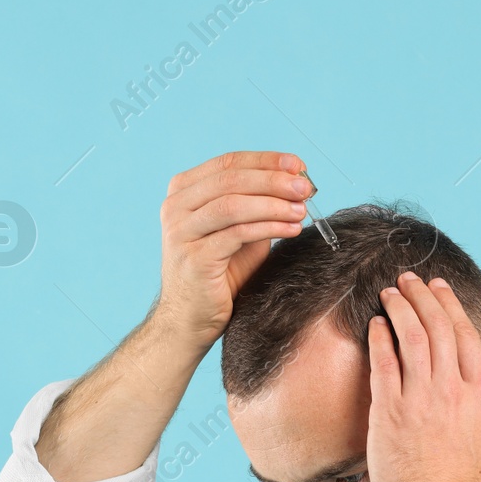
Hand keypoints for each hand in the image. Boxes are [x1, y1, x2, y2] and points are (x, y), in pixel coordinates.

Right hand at [154, 151, 312, 344]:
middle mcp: (175, 207)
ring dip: (273, 204)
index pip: (228, 163)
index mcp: (183, 192)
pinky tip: (291, 229)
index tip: (299, 165)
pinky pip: (237, 234)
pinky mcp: (193, 258)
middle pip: (231, 179)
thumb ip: (258, 206)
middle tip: (305, 187)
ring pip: (232, 204)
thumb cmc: (219, 275)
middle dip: (273, 180)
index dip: (266, 161)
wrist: (191, 320)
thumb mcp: (240, 232)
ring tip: (301, 209)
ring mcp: (180, 232)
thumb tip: (296, 181)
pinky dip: (268, 227)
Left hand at [366, 272, 480, 481]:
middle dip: (422, 296)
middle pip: (437, 328)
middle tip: (410, 279)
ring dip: (399, 308)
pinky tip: (375, 324)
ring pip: (410, 338)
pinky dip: (380, 339)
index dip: (449, 306)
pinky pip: (383, 365)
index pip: (465, 335)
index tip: (438, 289)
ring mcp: (419, 399)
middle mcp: (452, 389)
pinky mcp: (389, 414)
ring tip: (390, 291)